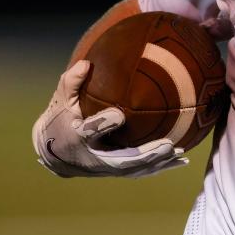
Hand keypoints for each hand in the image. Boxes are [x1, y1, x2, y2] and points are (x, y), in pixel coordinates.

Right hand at [31, 60, 188, 177]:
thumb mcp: (61, 100)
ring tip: (180, 154)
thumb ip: (72, 81)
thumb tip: (85, 63)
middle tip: (168, 145)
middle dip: (145, 155)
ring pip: (134, 169)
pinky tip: (181, 161)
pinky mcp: (115, 171)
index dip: (104, 124)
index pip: (91, 131)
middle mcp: (93, 156)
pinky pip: (140, 171)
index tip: (119, 114)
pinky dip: (160, 167)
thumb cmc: (60, 121)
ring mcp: (106, 167)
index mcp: (78, 137)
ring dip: (158, 163)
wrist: (53, 153)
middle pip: (121, 160)